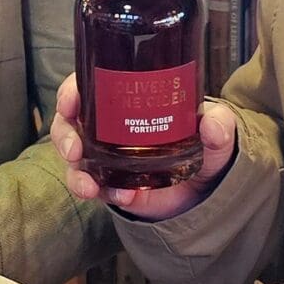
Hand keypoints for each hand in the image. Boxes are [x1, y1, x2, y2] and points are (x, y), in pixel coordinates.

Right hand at [47, 74, 236, 221]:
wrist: (207, 183)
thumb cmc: (205, 144)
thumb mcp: (216, 130)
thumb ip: (219, 125)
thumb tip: (212, 126)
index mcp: (125, 100)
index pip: (88, 87)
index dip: (71, 92)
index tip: (71, 102)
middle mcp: (109, 127)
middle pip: (70, 123)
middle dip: (64, 135)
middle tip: (74, 149)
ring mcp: (107, 157)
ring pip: (75, 161)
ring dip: (75, 173)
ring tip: (88, 186)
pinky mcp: (113, 185)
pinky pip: (97, 188)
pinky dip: (104, 193)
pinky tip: (123, 196)